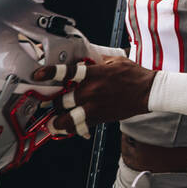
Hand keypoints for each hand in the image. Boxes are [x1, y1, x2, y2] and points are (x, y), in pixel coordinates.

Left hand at [31, 56, 155, 137]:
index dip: (50, 73)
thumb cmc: (133, 75)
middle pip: (62, 100)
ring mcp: (95, 107)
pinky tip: (70, 128)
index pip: (67, 73)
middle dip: (53, 102)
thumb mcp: (115, 60)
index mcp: (95, 74)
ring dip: (57, 123)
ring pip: (68, 120)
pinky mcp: (100, 118)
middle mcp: (91, 91)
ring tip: (52, 124)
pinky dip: (74, 129)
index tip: (38, 74)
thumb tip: (85, 59)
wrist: (148, 92)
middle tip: (50, 102)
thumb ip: (97, 60)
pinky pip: (81, 127)